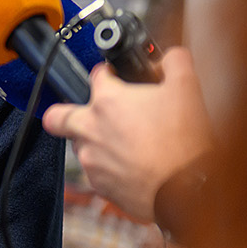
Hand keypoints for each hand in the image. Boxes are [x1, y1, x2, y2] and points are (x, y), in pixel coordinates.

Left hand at [42, 46, 213, 221]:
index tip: (117, 78)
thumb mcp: (187, 89)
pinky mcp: (98, 184)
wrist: (188, 192)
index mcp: (107, 101)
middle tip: (90, 113)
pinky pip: (95, 171)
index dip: (109, 74)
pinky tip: (132, 165)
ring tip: (123, 143)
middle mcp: (90, 129)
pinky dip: (108, 167)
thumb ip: (174, 62)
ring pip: (80, 145)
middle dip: (68, 111)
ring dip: (95, 141)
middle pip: (58, 115)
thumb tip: (170, 55)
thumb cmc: (184, 144)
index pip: (96, 75)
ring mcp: (91, 159)